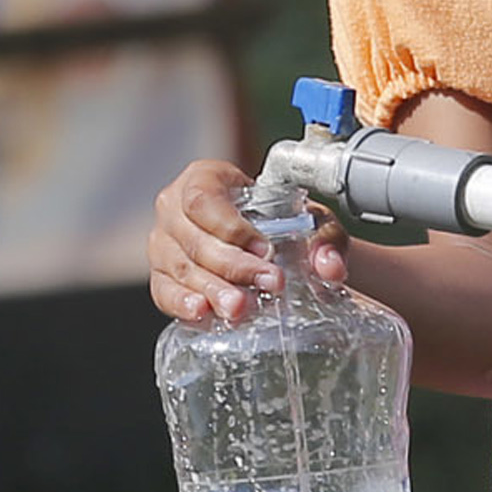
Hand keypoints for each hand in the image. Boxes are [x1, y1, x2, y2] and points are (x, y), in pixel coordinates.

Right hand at [146, 157, 346, 325]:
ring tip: (240, 308)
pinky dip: (181, 303)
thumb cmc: (283, 222)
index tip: (265, 249)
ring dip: (212, 289)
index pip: (204, 200)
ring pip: (180, 267)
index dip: (232, 227)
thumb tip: (329, 265)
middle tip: (268, 284)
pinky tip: (202, 312)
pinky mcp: (161, 275)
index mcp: (204, 179)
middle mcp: (174, 207)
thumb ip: (326, 238)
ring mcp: (163, 243)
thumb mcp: (310, 221)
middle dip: (233, 266)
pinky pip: (163, 290)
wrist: (270, 246)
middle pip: (194, 238)